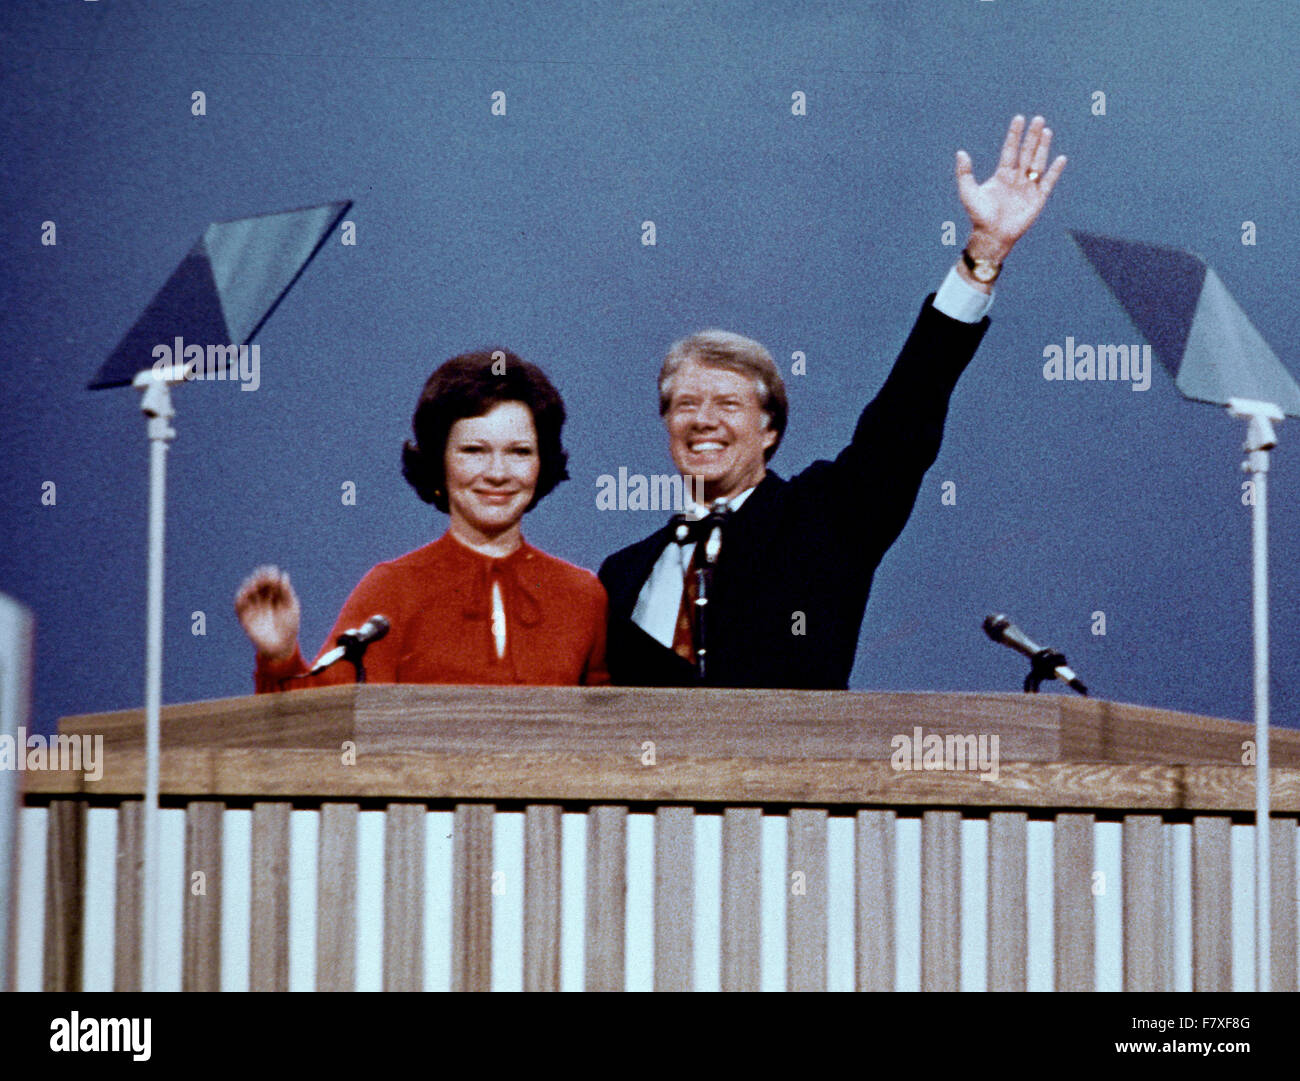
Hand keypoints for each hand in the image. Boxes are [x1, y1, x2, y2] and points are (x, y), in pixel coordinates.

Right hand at [234, 565, 300, 660]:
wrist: (281, 646)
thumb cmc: (290, 626)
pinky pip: (238, 605)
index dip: (269, 574)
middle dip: (260, 578)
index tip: (273, 572)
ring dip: (249, 585)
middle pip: (257, 583)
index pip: (269, 579)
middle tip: (266, 578)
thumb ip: (287, 592)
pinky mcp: (245, 617)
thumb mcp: (291, 607)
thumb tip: (283, 575)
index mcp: (274, 594)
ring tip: (256, 585)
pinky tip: (246, 593)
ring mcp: (253, 607)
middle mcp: (262, 599)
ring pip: (247, 591)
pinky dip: (240, 598)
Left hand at [956, 114, 1065, 262]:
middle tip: (1038, 119)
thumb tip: (960, 152)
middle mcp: (1016, 178)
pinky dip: (1054, 171)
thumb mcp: (968, 192)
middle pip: (1026, 152)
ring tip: (1046, 131)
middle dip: (1032, 136)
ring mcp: (1028, 187)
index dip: (1014, 135)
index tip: (1019, 119)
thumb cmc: (978, 215)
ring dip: (1043, 147)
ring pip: (1037, 162)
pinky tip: (1060, 158)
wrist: (991, 236)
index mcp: (1002, 175)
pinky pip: (1047, 182)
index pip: (1010, 150)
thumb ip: (964, 173)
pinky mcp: (1037, 199)